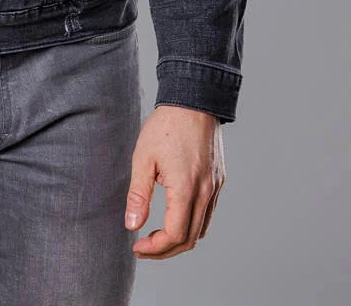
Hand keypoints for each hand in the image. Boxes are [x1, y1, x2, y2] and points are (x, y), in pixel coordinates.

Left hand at [124, 104, 224, 259]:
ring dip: (180, 240)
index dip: (155, 248)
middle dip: (165, 250)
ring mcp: (215, 187)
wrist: (193, 100)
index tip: (137, 247)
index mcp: (186, 188)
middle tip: (144, 248)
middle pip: (190, 239)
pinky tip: (175, 217)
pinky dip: (192, 225)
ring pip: (202, 230)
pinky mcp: (219, 180)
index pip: (175, 235)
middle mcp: (206, 192)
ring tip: (156, 236)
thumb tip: (132, 226)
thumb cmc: (165, 126)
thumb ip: (138, 194)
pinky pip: (208, 214)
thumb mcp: (143, 158)